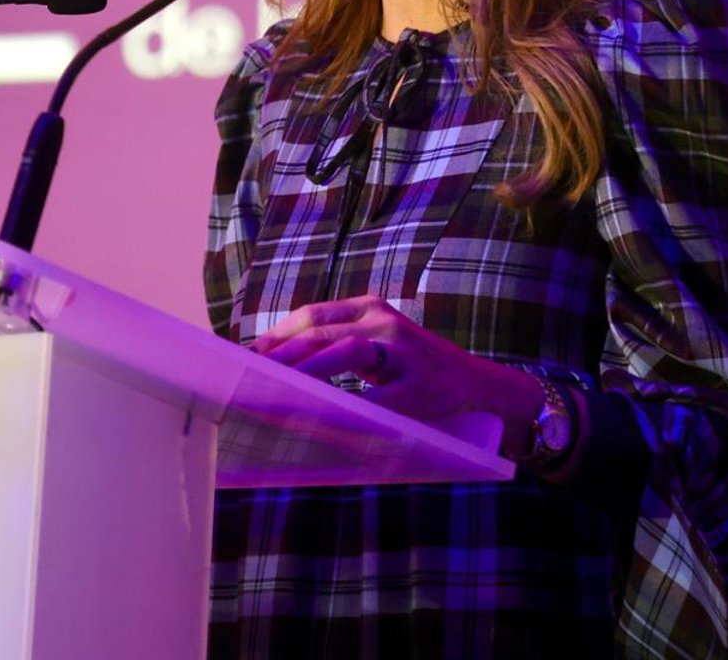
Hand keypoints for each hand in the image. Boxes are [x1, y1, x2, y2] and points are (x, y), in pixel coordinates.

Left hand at [250, 295, 546, 457]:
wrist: (481, 387)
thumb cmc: (416, 369)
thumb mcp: (378, 345)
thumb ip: (338, 345)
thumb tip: (280, 363)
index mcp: (371, 307)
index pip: (311, 314)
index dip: (276, 335)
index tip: (246, 355)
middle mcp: (384, 321)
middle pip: (319, 331)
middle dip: (280, 355)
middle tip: (248, 376)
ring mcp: (403, 351)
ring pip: (342, 352)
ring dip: (304, 373)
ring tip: (273, 390)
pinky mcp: (418, 386)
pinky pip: (373, 399)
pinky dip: (343, 409)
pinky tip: (320, 420)